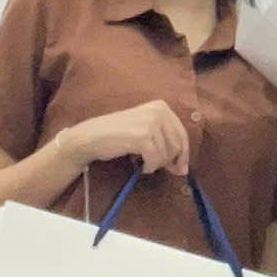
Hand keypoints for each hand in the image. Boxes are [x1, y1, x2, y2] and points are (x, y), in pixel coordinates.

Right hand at [63, 99, 192, 174]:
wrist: (93, 136)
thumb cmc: (119, 135)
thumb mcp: (146, 131)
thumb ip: (166, 143)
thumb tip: (183, 168)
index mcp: (161, 107)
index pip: (182, 134)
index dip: (183, 155)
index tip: (181, 169)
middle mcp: (158, 111)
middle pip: (178, 145)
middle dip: (169, 161)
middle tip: (156, 167)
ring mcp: (151, 123)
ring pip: (167, 154)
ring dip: (156, 164)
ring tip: (143, 162)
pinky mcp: (143, 136)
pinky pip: (155, 159)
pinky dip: (149, 167)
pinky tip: (140, 166)